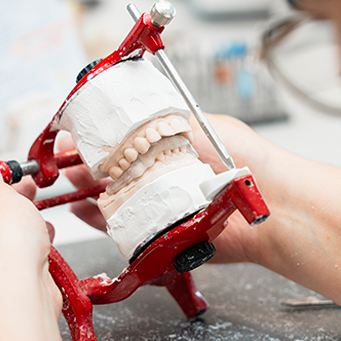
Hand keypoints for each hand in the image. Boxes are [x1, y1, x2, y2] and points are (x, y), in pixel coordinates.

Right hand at [62, 115, 277, 263]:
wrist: (274, 204)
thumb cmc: (246, 160)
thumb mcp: (198, 123)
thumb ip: (161, 116)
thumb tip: (125, 107)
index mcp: (172, 147)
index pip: (126, 140)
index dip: (100, 137)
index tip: (77, 133)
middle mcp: (165, 176)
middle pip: (116, 171)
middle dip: (87, 165)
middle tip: (66, 161)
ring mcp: (164, 205)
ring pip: (117, 199)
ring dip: (90, 191)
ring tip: (72, 184)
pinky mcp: (165, 233)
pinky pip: (128, 229)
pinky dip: (102, 222)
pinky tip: (85, 211)